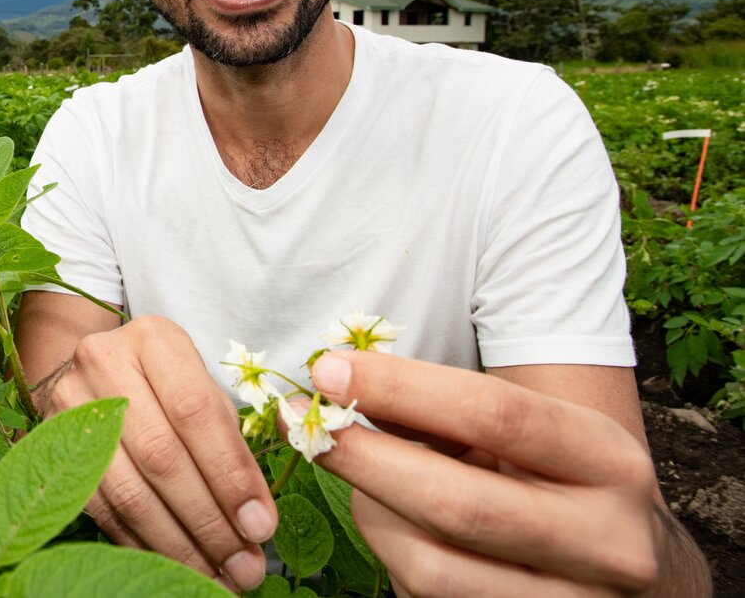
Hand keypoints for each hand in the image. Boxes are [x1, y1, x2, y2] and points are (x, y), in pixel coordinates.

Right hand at [38, 315, 277, 589]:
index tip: (259, 526)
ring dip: (179, 545)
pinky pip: (102, 508)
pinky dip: (143, 545)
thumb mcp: (202, 389)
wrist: (95, 368)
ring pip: (129, 490)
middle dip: (209, 521)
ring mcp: (70, 404)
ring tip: (218, 576)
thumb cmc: (166, 382)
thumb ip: (230, 443)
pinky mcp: (50, 444)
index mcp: (155, 340)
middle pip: (161, 456)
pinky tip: (175, 566)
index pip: (197, 412)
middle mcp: (104, 363)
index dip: (231, 474)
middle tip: (244, 567)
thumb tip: (256, 520)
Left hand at [303, 350, 664, 595]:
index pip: (495, 414)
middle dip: (362, 459)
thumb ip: (441, 408)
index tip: (328, 368)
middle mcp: (607, 542)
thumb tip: (339, 379)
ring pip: (431, 568)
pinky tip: (390, 524)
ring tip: (359, 480)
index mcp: (609, 463)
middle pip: (454, 504)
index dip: (401, 388)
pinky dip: (391, 556)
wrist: (633, 568)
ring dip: (371, 516)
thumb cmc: (559, 480)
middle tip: (303, 425)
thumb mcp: (527, 432)